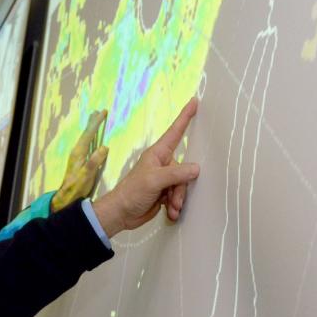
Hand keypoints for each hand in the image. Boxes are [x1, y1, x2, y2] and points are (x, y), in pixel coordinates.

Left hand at [50, 109, 108, 211]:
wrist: (67, 195)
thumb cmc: (77, 186)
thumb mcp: (87, 174)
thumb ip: (94, 161)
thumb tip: (104, 147)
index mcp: (79, 152)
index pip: (89, 134)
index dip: (96, 123)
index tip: (102, 112)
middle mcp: (77, 151)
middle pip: (86, 133)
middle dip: (93, 122)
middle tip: (98, 111)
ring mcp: (77, 155)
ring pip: (86, 137)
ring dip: (91, 128)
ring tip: (94, 119)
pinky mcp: (79, 160)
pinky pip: (86, 143)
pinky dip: (90, 136)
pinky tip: (92, 138)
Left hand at [93, 98, 199, 236]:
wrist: (121, 214)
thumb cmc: (132, 192)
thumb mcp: (154, 180)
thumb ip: (176, 174)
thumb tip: (196, 168)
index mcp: (157, 154)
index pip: (175, 132)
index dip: (185, 117)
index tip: (194, 101)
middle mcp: (162, 164)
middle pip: (185, 169)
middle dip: (182, 187)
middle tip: (174, 200)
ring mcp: (163, 179)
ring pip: (182, 185)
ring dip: (178, 199)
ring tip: (172, 209)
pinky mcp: (163, 193)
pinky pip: (178, 196)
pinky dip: (175, 206)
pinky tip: (170, 213)